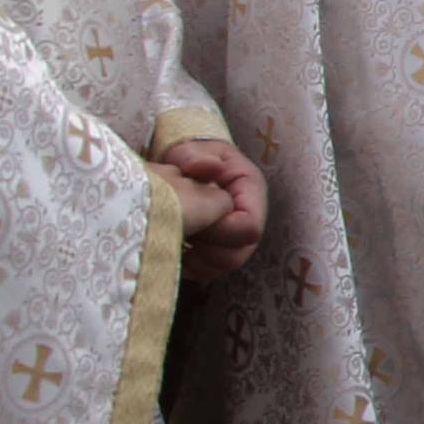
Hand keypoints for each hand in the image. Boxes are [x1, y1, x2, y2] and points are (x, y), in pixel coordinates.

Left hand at [153, 137, 266, 283]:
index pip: (248, 227)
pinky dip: (189, 266)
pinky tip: (172, 247)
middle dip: (204, 247)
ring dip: (195, 258)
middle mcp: (250, 219)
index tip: (192, 218)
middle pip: (237, 253)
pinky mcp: (220, 251)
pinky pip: (208, 272)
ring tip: (175, 236)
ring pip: (223, 266)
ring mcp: (236, 239)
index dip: (219, 229)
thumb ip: (196, 157)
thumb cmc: (190, 157)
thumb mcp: (190, 151)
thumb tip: (209, 166)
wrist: (186, 167)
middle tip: (180, 229)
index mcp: (251, 191)